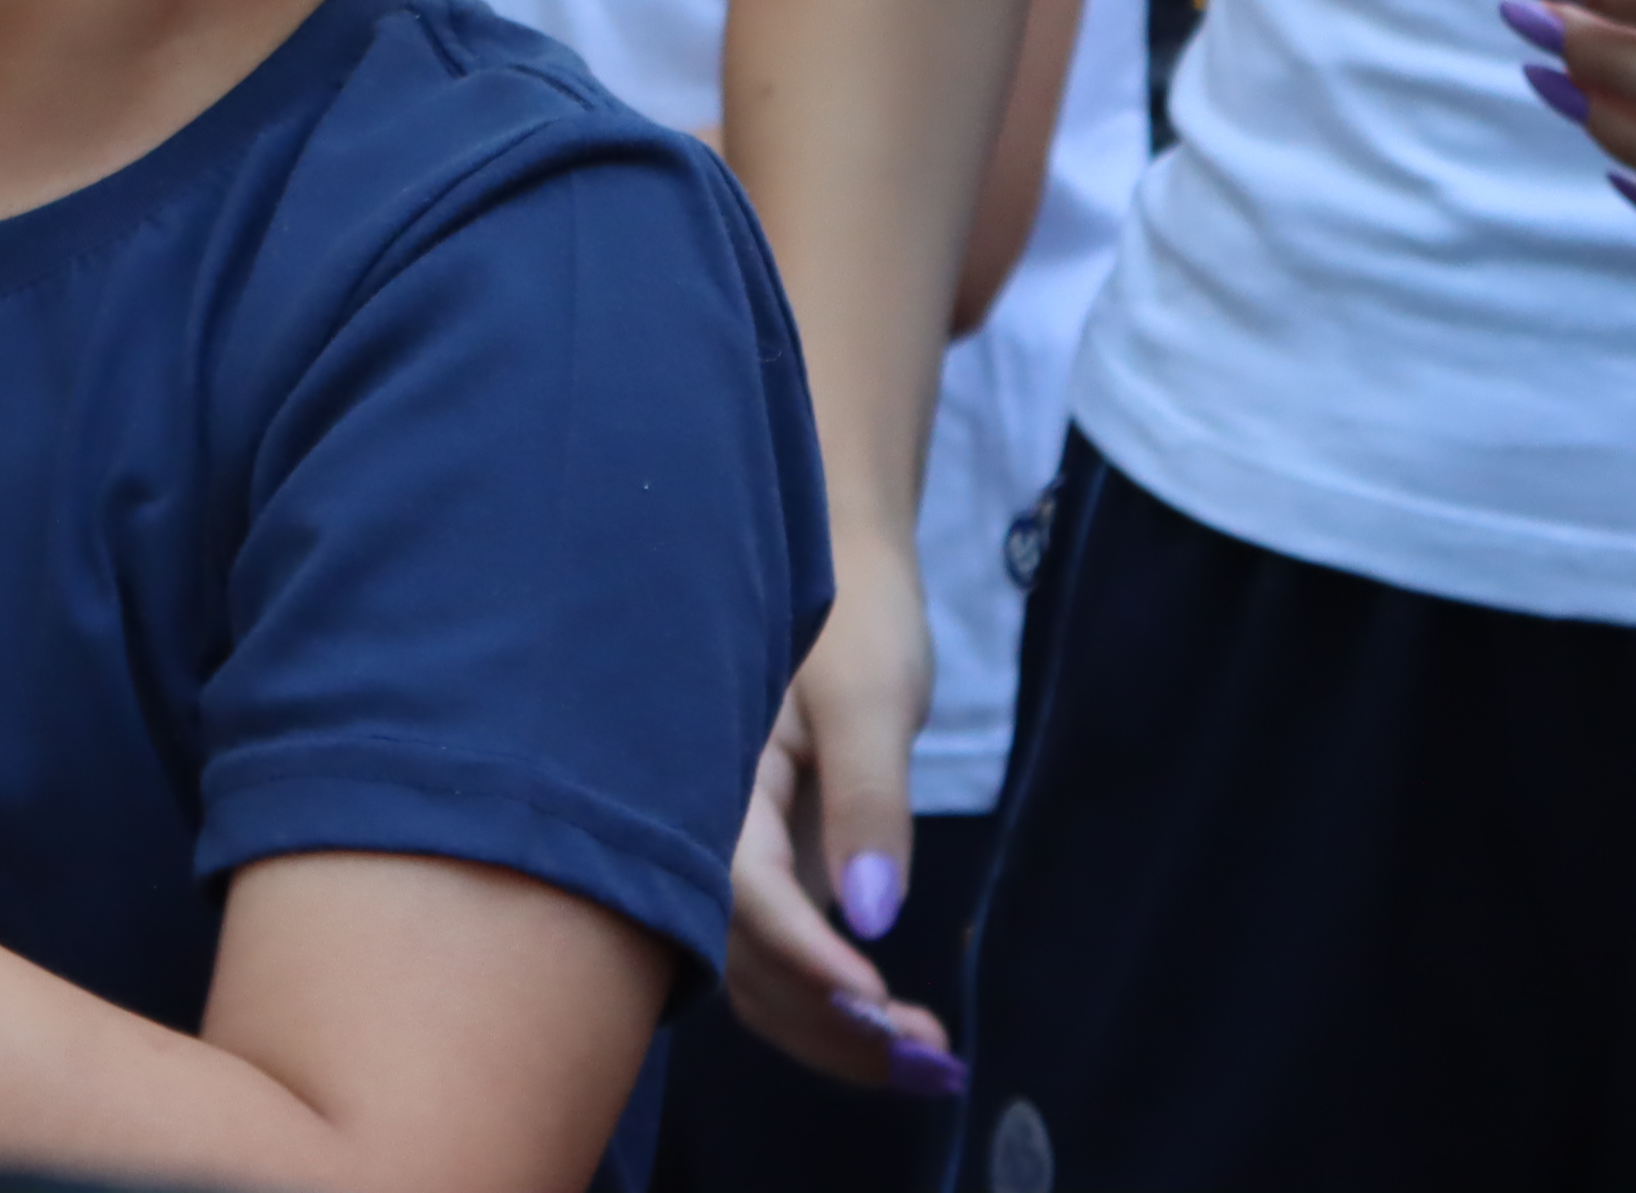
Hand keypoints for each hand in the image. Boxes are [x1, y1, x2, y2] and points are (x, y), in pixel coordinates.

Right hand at [716, 536, 959, 1095]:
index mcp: (713, 775)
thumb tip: (872, 917)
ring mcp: (739, 853)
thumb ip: (869, 802)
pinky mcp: (772, 867)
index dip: (803, 954)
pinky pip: (785, 958)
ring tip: (926, 1063)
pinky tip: (895, 1034)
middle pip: (743, 956)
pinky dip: (833, 1009)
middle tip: (923, 1058)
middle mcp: (708, 827)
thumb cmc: (857, 617)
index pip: (743, 890)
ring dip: (833, 1033)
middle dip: (826, 1019)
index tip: (877, 1001)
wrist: (844, 572)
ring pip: (760, 975)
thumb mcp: (871, 698)